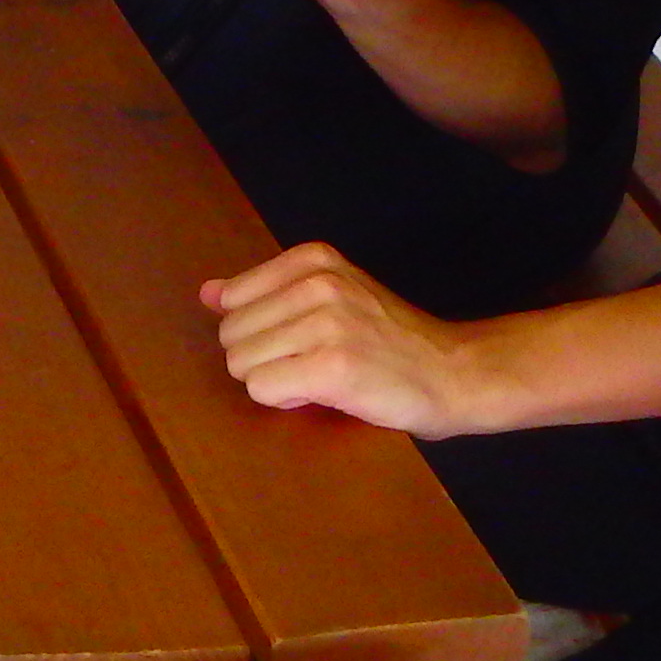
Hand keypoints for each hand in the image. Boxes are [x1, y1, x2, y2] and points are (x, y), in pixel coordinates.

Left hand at [203, 243, 499, 435]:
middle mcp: (317, 283)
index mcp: (313, 259)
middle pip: (232, 336)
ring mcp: (325, 324)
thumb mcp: (331, 295)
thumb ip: (266, 292)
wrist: (453, 371)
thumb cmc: (389, 340)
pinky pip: (263, 390)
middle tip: (313, 362)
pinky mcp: (332, 367)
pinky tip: (324, 393)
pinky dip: (287, 401)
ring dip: (275, 382)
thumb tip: (207, 293)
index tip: (300, 338)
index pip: (232, 299)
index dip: (261, 332)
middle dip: (263, 360)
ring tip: (321, 377)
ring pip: (242, 365)